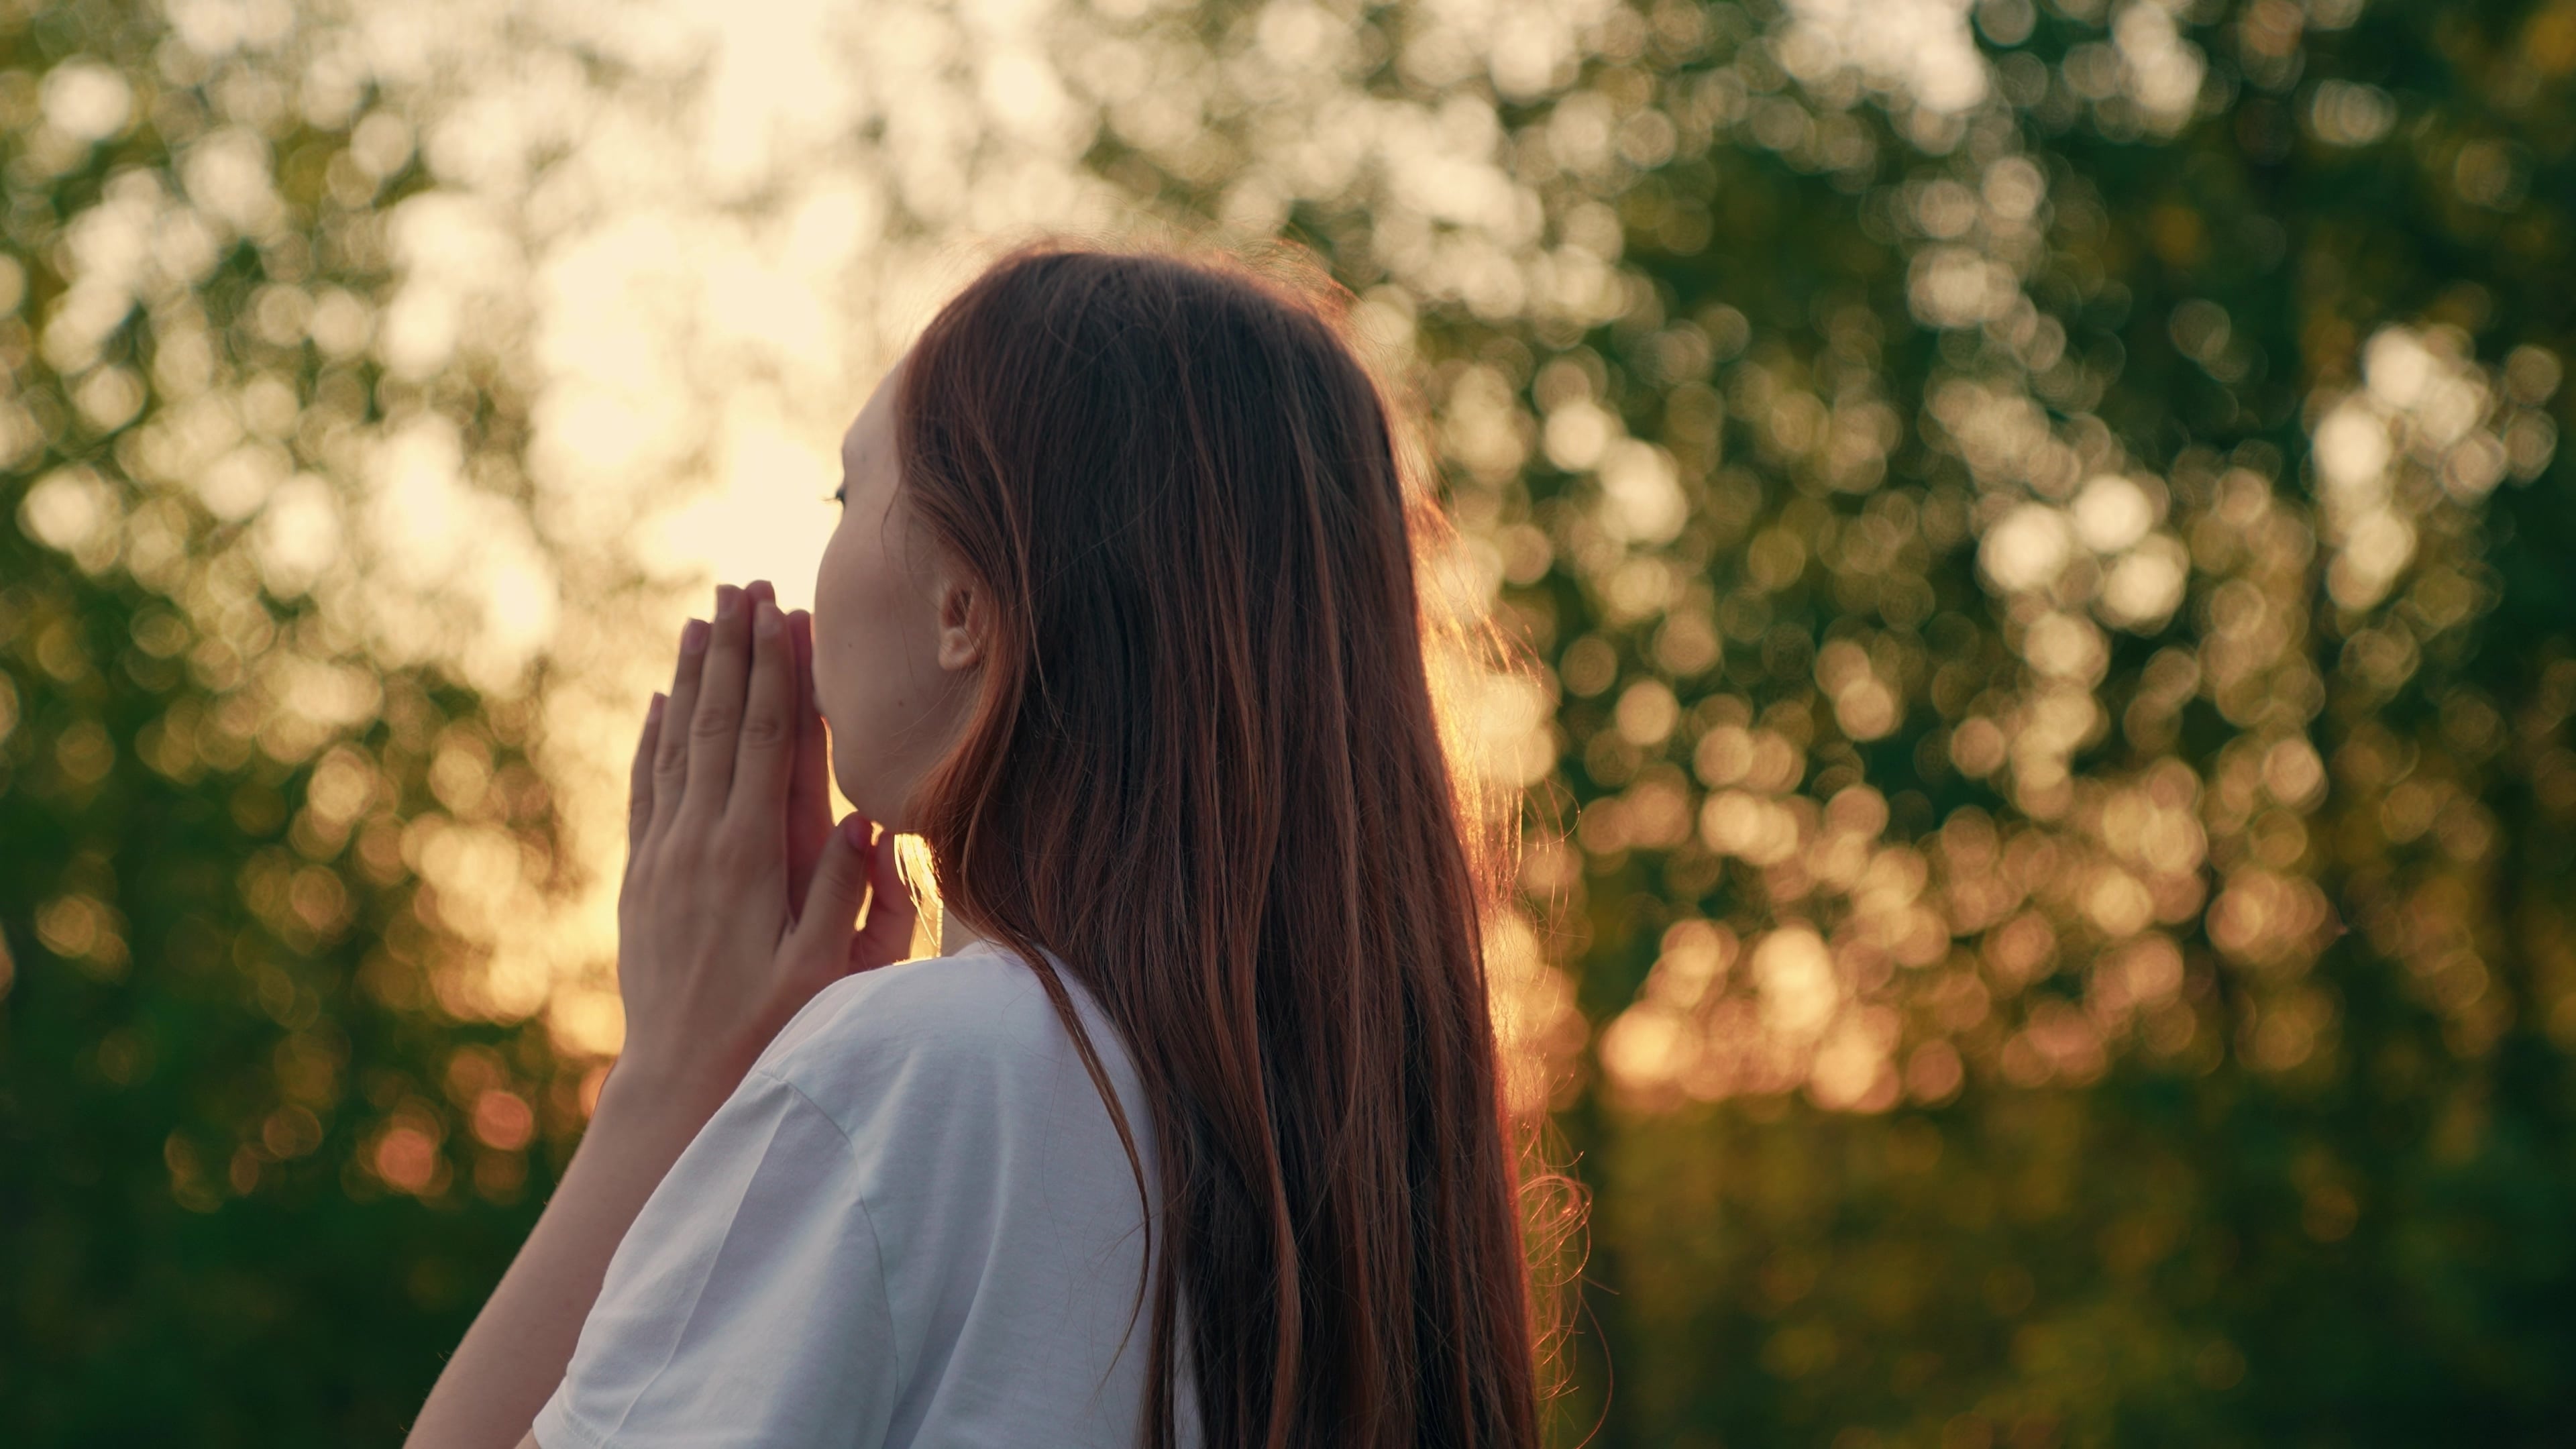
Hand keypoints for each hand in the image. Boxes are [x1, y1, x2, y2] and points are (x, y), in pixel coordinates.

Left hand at [609, 579, 919, 1121]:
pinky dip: (653, 739)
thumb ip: (845, 897)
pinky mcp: (643, 880)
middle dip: (734, 650)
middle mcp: (699, 844)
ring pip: (677, 745)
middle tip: (742, 585)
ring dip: (692, 679)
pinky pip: (646, 790)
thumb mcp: (823, 973)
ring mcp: (664, 858)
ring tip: (701, 620)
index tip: (781, 610)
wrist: (677, 1084)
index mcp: (749, 857)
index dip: (776, 669)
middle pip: (718, 724)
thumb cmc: (767, 1035)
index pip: (766, 740)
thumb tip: (866, 822)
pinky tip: (659, 704)